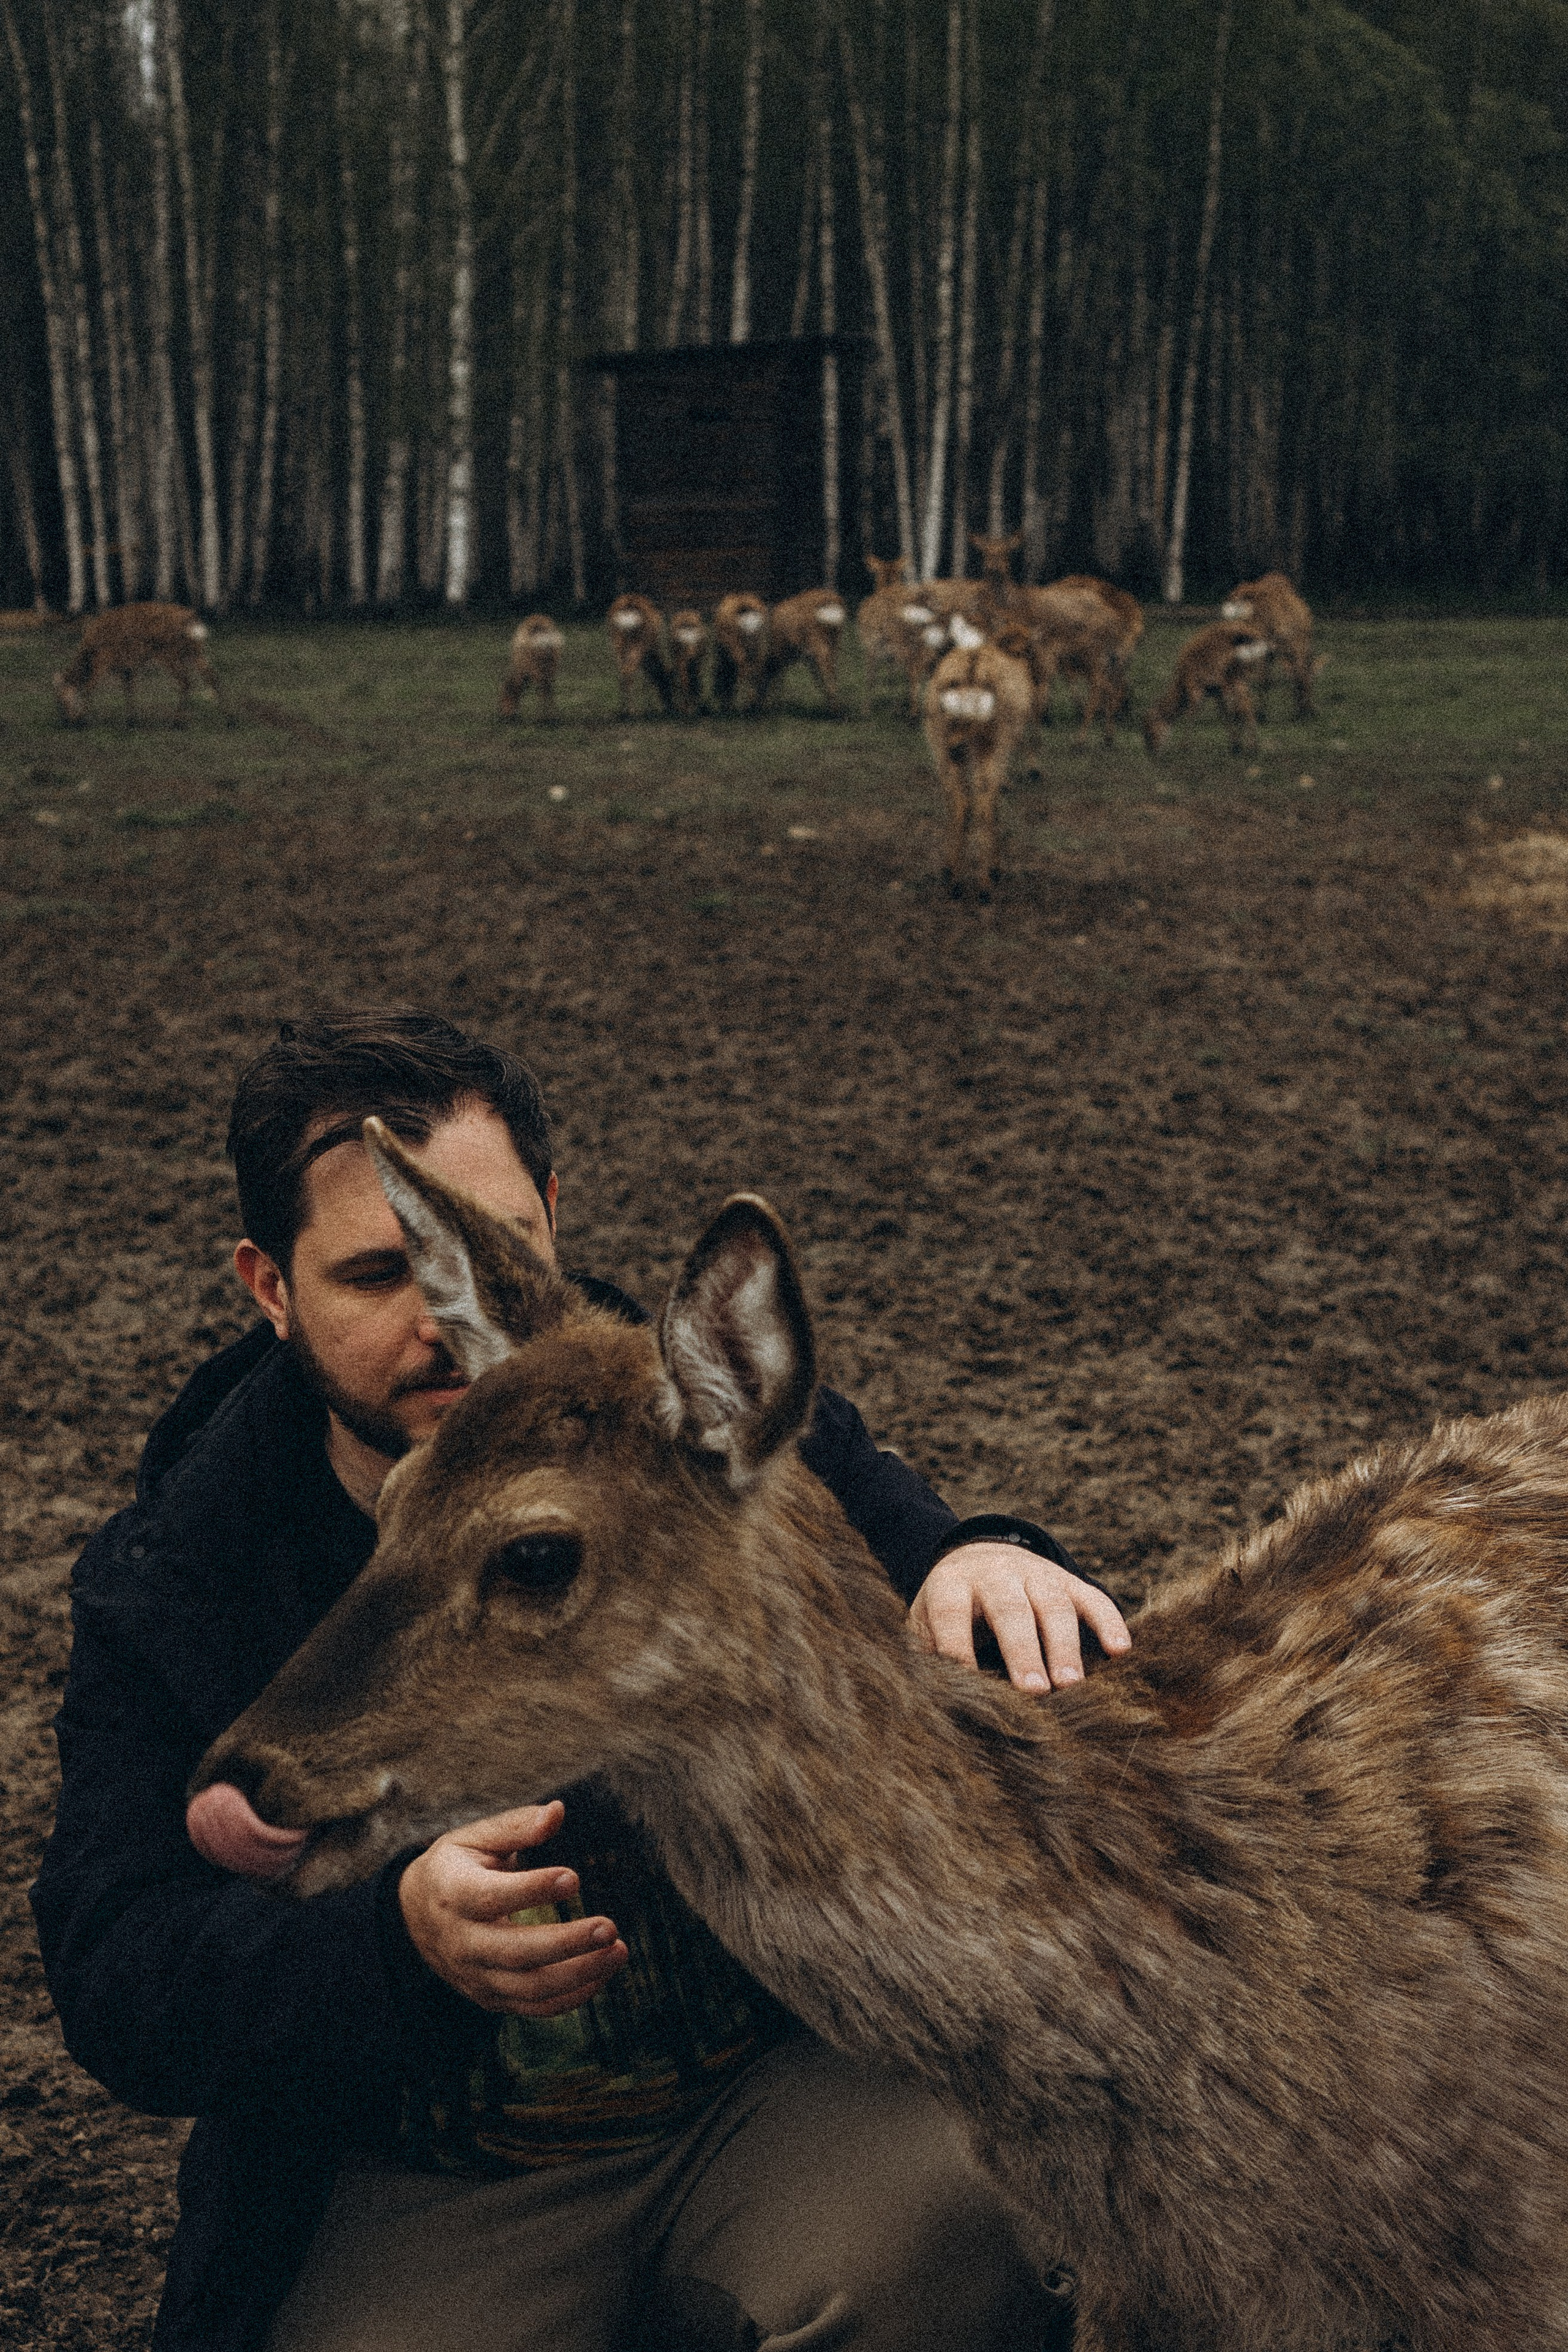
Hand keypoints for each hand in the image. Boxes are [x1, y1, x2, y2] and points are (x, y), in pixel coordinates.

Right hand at [398, 1801, 628, 2016]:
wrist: (415, 1916)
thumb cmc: (456, 1866)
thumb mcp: (474, 1838)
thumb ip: (515, 1827)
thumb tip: (557, 1811)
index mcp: (452, 1894)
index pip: (490, 1898)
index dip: (531, 1890)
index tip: (573, 1877)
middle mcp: (461, 1942)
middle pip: (514, 1952)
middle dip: (566, 1943)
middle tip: (610, 1927)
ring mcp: (475, 1976)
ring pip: (529, 1987)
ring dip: (579, 1974)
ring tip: (618, 1951)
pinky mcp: (490, 1997)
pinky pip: (534, 2007)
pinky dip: (572, 1997)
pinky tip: (603, 1974)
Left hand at [910, 1541, 1131, 1695]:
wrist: (980, 1556)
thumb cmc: (951, 1607)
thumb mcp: (926, 1622)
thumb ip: (925, 1654)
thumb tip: (925, 1704)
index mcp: (952, 1584)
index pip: (951, 1614)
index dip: (957, 1647)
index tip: (967, 1687)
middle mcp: (996, 1574)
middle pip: (1010, 1610)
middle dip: (1023, 1651)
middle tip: (1033, 1692)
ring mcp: (1036, 1574)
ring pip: (1053, 1605)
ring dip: (1063, 1645)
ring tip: (1070, 1684)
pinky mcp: (1067, 1580)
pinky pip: (1092, 1597)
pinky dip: (1108, 1621)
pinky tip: (1120, 1650)